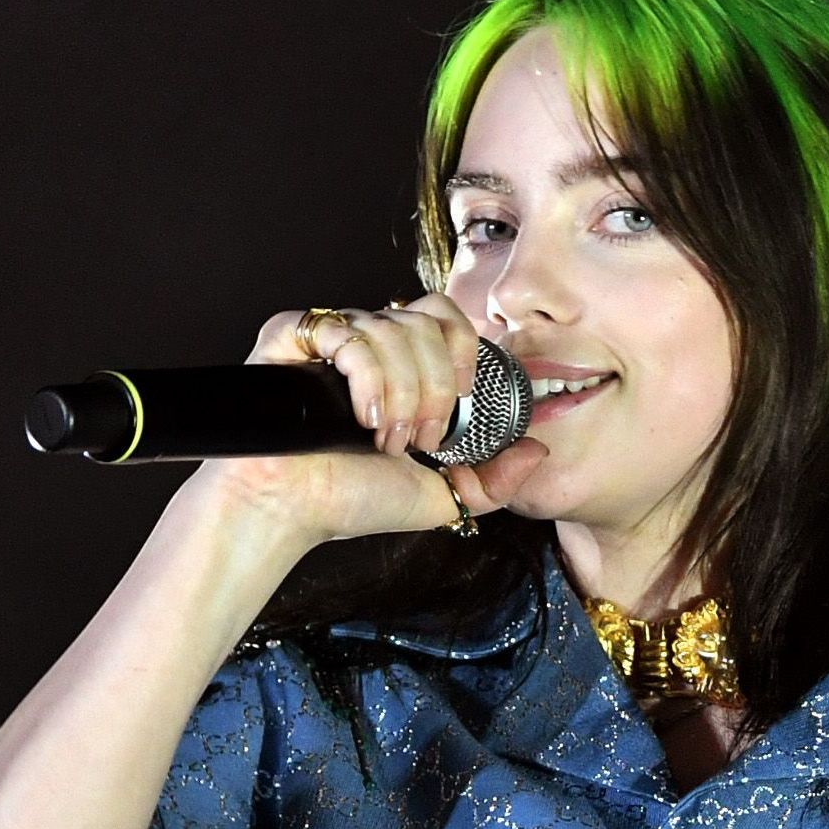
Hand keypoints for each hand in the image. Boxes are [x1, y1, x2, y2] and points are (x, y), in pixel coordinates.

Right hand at [177, 294, 548, 543]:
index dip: (462, 353)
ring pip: (393, 328)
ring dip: (402, 394)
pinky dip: (368, 380)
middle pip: (427, 320)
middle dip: (436, 386)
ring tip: (382, 437)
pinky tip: (360, 418)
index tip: (460, 406)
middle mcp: (368, 343)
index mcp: (402, 366)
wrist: (291, 510)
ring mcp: (332, 336)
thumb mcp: (440, 495)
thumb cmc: (350, 501)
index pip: (445, 318)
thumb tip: (537, 451)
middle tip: (419, 437)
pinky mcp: (293, 334)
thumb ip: (495, 479)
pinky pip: (350, 331)